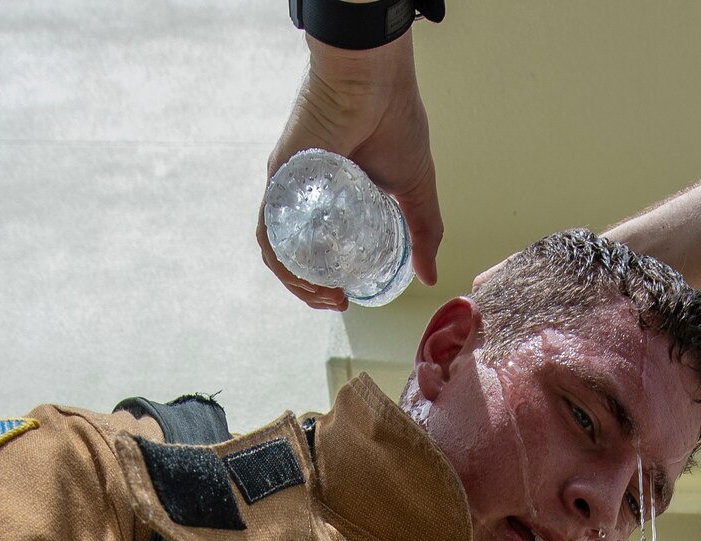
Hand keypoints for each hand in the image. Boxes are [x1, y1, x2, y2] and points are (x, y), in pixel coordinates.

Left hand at [260, 32, 441, 309]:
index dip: (326, 283)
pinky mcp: (279, 180)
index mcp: (334, 202)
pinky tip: (304, 275)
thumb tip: (429, 277)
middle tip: (337, 302)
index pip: (320, 252)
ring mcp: (291, 191)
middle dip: (311, 291)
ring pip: (280, 249)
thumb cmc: (395, 121)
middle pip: (296, 257)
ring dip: (296, 282)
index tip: (346, 299)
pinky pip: (270, 229)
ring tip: (324, 295)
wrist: (372, 79)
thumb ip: (423, 232)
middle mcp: (307, 199)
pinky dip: (282, 259)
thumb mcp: (415, 190)